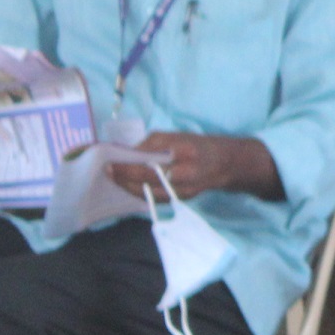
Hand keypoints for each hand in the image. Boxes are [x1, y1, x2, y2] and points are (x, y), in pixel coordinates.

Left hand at [105, 131, 279, 200]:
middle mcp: (187, 174)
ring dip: (129, 188)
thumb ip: (154, 143)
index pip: (152, 159)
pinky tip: (128, 188)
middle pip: (149, 179)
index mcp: (186, 152)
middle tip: (108, 172)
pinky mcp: (183, 199)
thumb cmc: (200, 145)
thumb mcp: (178, 135)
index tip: (111, 160)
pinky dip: (140, 194)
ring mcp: (186, 190)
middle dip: (125, 177)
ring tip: (114, 180)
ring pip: (151, 193)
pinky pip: (157, 199)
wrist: (227, 165)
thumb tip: (130, 152)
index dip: (130, 163)